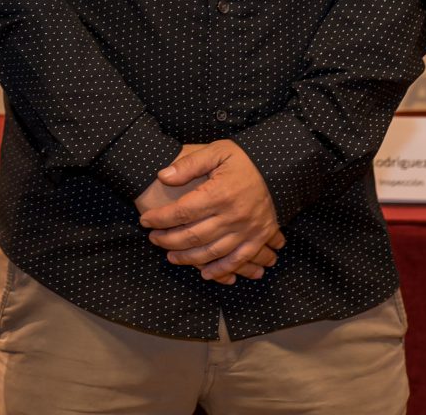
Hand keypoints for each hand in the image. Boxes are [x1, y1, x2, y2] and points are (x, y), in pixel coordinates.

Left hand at [140, 139, 283, 282]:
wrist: (280, 168)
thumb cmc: (244, 159)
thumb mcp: (216, 152)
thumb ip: (188, 164)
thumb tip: (162, 176)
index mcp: (220, 193)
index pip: (182, 211)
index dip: (160, 218)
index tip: (145, 220)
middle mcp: (233, 215)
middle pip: (194, 235)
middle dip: (168, 240)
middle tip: (153, 239)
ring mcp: (247, 230)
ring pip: (212, 252)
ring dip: (188, 258)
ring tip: (170, 256)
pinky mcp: (258, 238)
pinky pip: (237, 260)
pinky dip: (220, 270)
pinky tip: (204, 273)